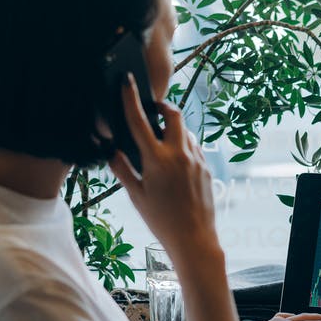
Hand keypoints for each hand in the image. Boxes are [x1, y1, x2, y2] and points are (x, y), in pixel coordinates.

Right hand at [109, 77, 218, 265]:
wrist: (194, 239)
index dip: (130, 98)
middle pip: (174, 114)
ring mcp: (197, 160)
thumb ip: (122, 169)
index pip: (139, 121)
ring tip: (162, 142)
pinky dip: (184, 146)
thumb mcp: (136, 196)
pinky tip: (176, 161)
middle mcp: (179, 154)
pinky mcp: (207, 168)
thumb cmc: (161, 220)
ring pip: (186, 132)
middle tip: (154, 109)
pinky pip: (195, 147)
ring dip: (174, 129)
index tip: (127, 81)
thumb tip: (112, 152)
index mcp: (157, 160)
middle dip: (164, 107)